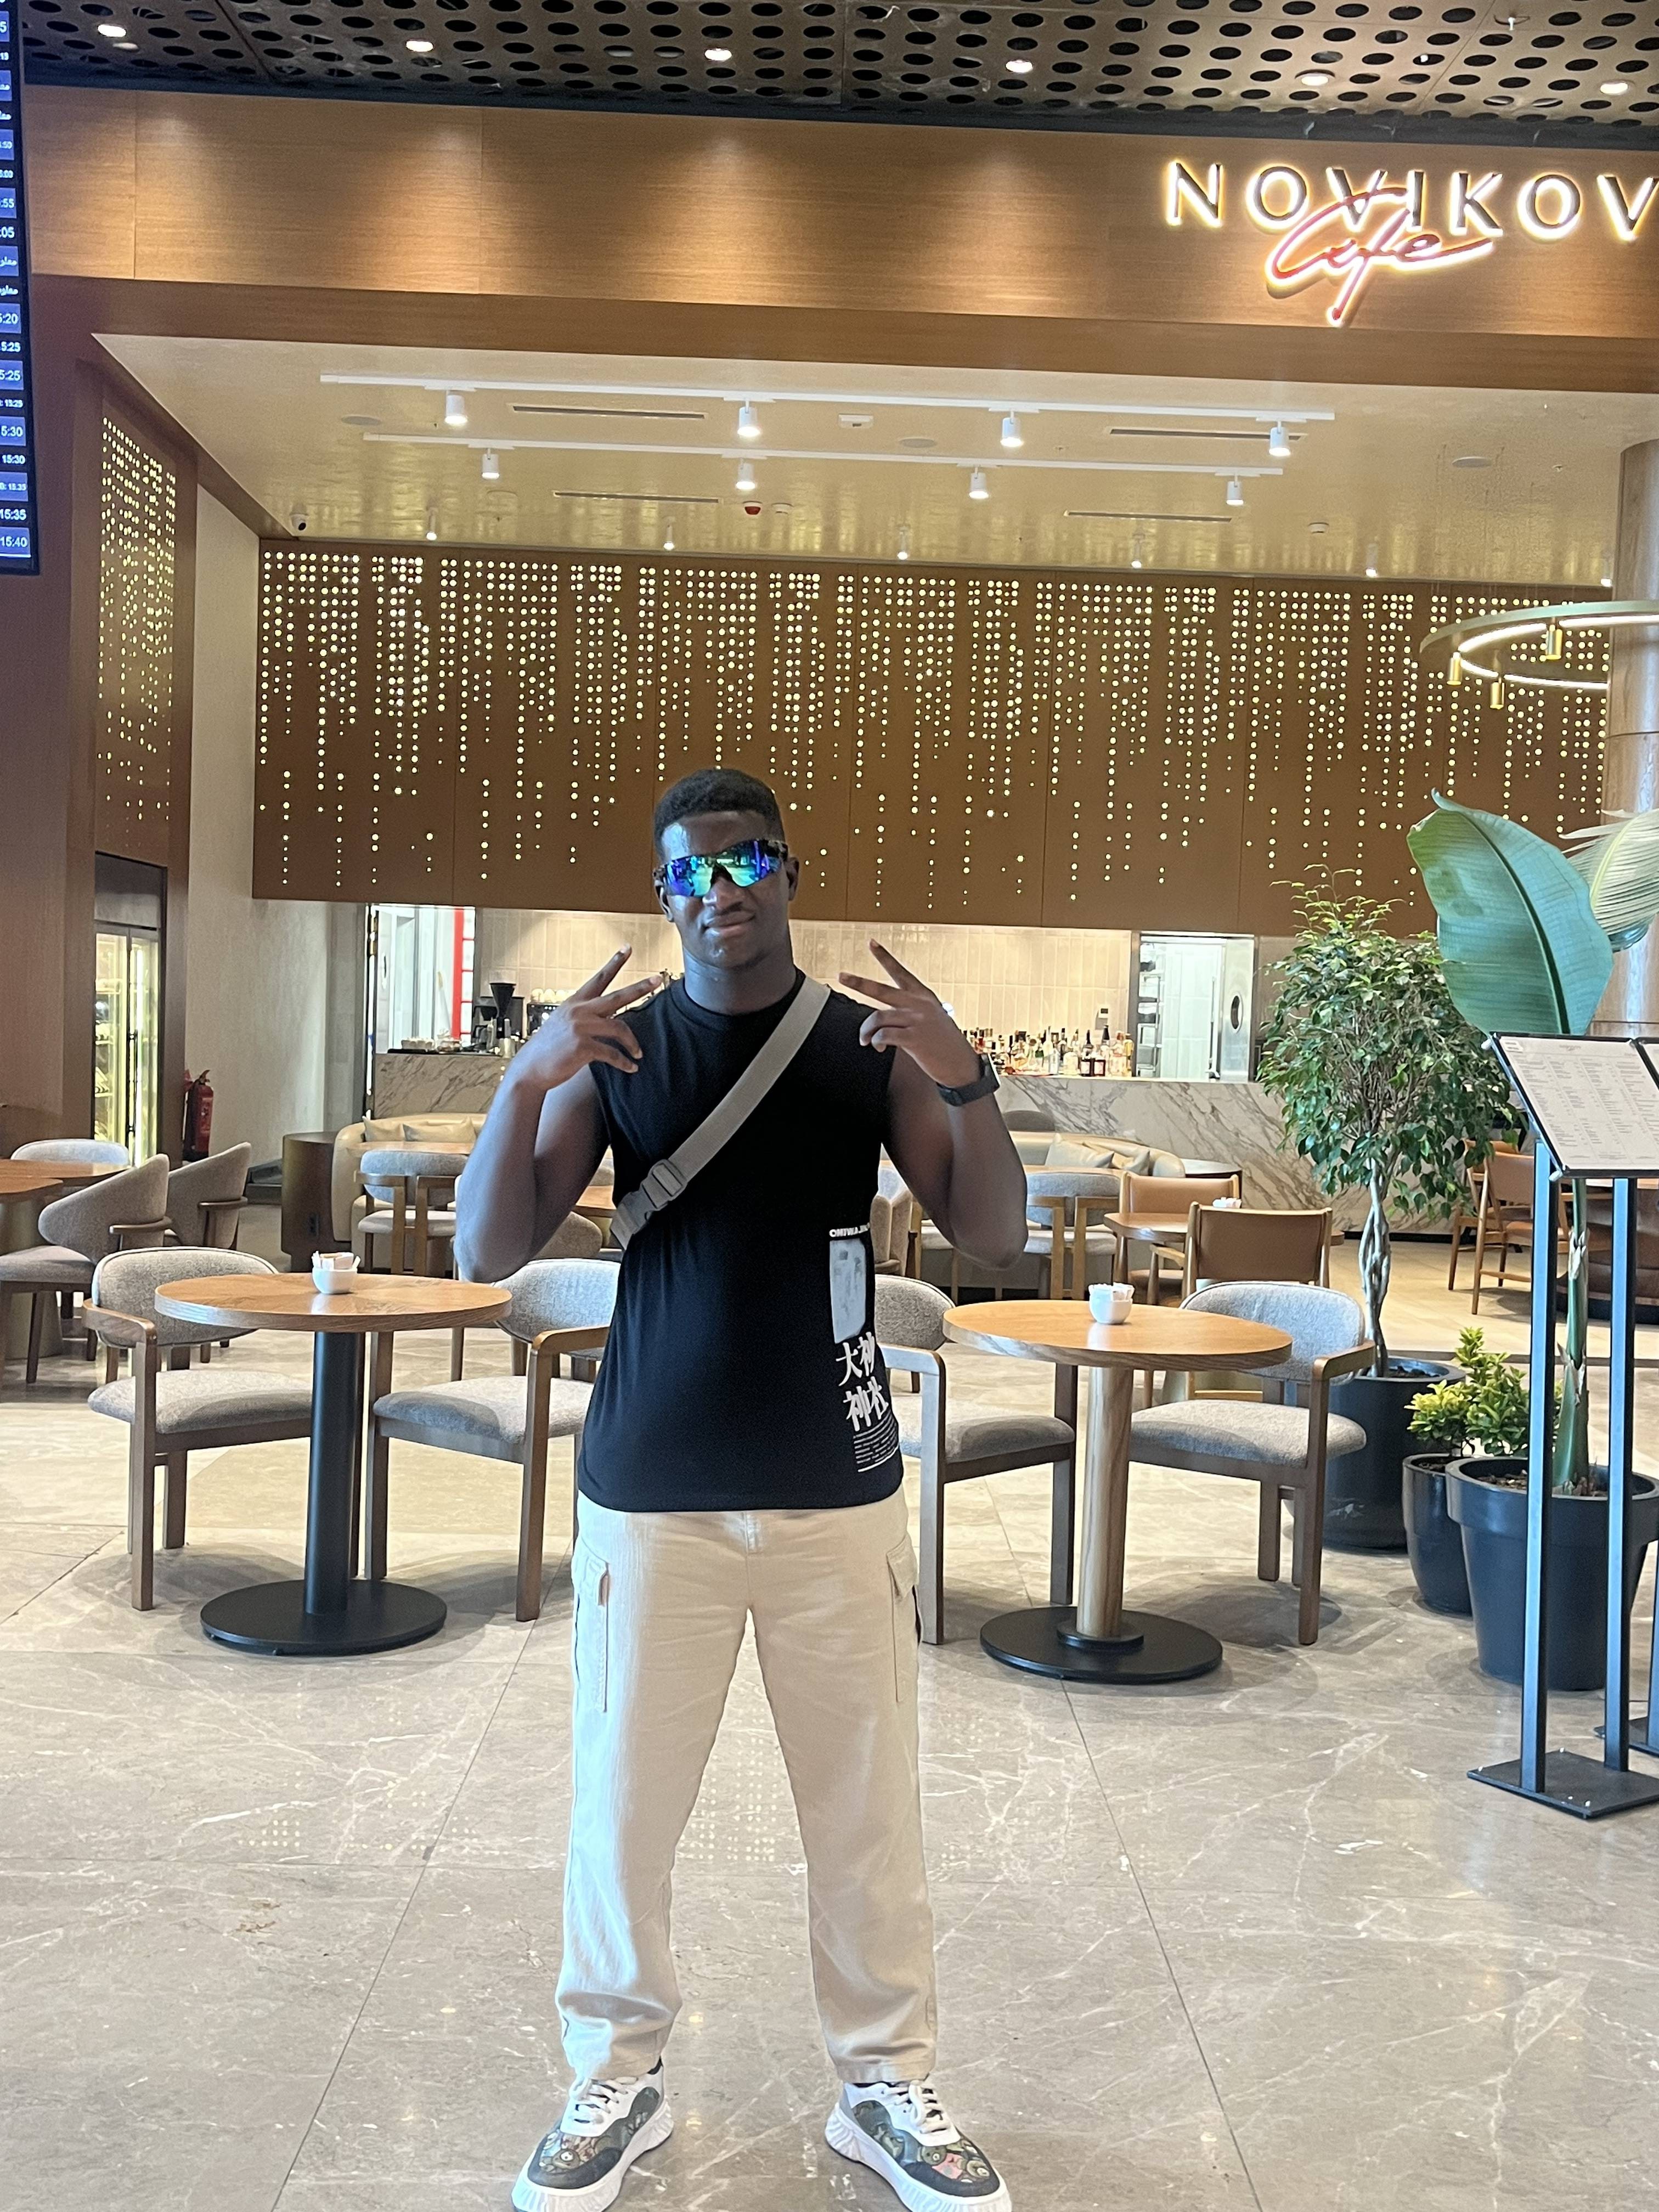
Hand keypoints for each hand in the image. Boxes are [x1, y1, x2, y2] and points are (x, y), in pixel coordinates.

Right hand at [508, 950, 657, 1090]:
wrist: (531, 1069)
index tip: (627, 948)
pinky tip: (631, 1067)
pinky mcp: (582, 1047)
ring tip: (639, 1052)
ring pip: (619, 1028)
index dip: (614, 962)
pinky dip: (624, 1062)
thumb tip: (608, 1017)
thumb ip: (585, 1017)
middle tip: (658, 979)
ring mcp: (580, 1028)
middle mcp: (579, 1011)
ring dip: (633, 1042)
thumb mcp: (564, 1024)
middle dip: (640, 987)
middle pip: (616, 996)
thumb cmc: (549, 1049)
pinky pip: (612, 1054)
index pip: (598, 978)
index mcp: (575, 1003)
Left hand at [839, 942, 981, 1088]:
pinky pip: (885, 1035)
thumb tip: (884, 1020)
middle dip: (858, 982)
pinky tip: (880, 1047)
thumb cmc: (944, 1044)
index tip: (871, 943)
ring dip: (866, 1031)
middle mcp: (919, 1005)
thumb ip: (911, 1013)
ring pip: (878, 1018)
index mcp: (923, 997)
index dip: (884, 957)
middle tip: (842, 976)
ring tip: (865, 1040)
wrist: (962, 1065)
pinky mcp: (914, 1039)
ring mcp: (917, 1021)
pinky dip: (877, 1042)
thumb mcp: (933, 1018)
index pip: (900, 972)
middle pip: (881, 989)